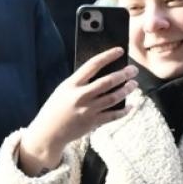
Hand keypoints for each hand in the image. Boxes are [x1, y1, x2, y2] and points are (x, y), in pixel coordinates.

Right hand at [16, 49, 137, 174]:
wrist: (48, 132)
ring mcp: (88, 110)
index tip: (120, 51)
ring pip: (113, 97)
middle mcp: (81, 96)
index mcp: (72, 84)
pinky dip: (124, 111)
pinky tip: (131, 106)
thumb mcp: (63, 90)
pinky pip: (113, 115)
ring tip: (134, 84)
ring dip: (126, 90)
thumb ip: (80, 82)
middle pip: (107, 81)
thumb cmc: (56, 108)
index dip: (108, 56)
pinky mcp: (92, 123)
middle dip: (123, 74)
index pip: (93, 65)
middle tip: (133, 70)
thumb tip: (101, 73)